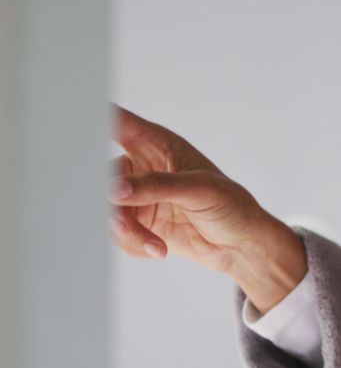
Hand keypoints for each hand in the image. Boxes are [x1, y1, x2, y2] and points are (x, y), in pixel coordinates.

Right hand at [109, 106, 306, 311]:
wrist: (242, 246)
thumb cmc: (232, 207)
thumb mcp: (201, 190)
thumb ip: (157, 187)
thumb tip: (115, 190)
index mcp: (158, 144)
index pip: (117, 122)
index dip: (90, 117)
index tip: (70, 123)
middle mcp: (142, 165)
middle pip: (102, 176)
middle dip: (111, 203)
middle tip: (124, 224)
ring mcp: (138, 194)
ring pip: (106, 208)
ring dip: (125, 231)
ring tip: (154, 246)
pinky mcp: (138, 220)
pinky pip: (116, 231)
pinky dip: (133, 243)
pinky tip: (157, 250)